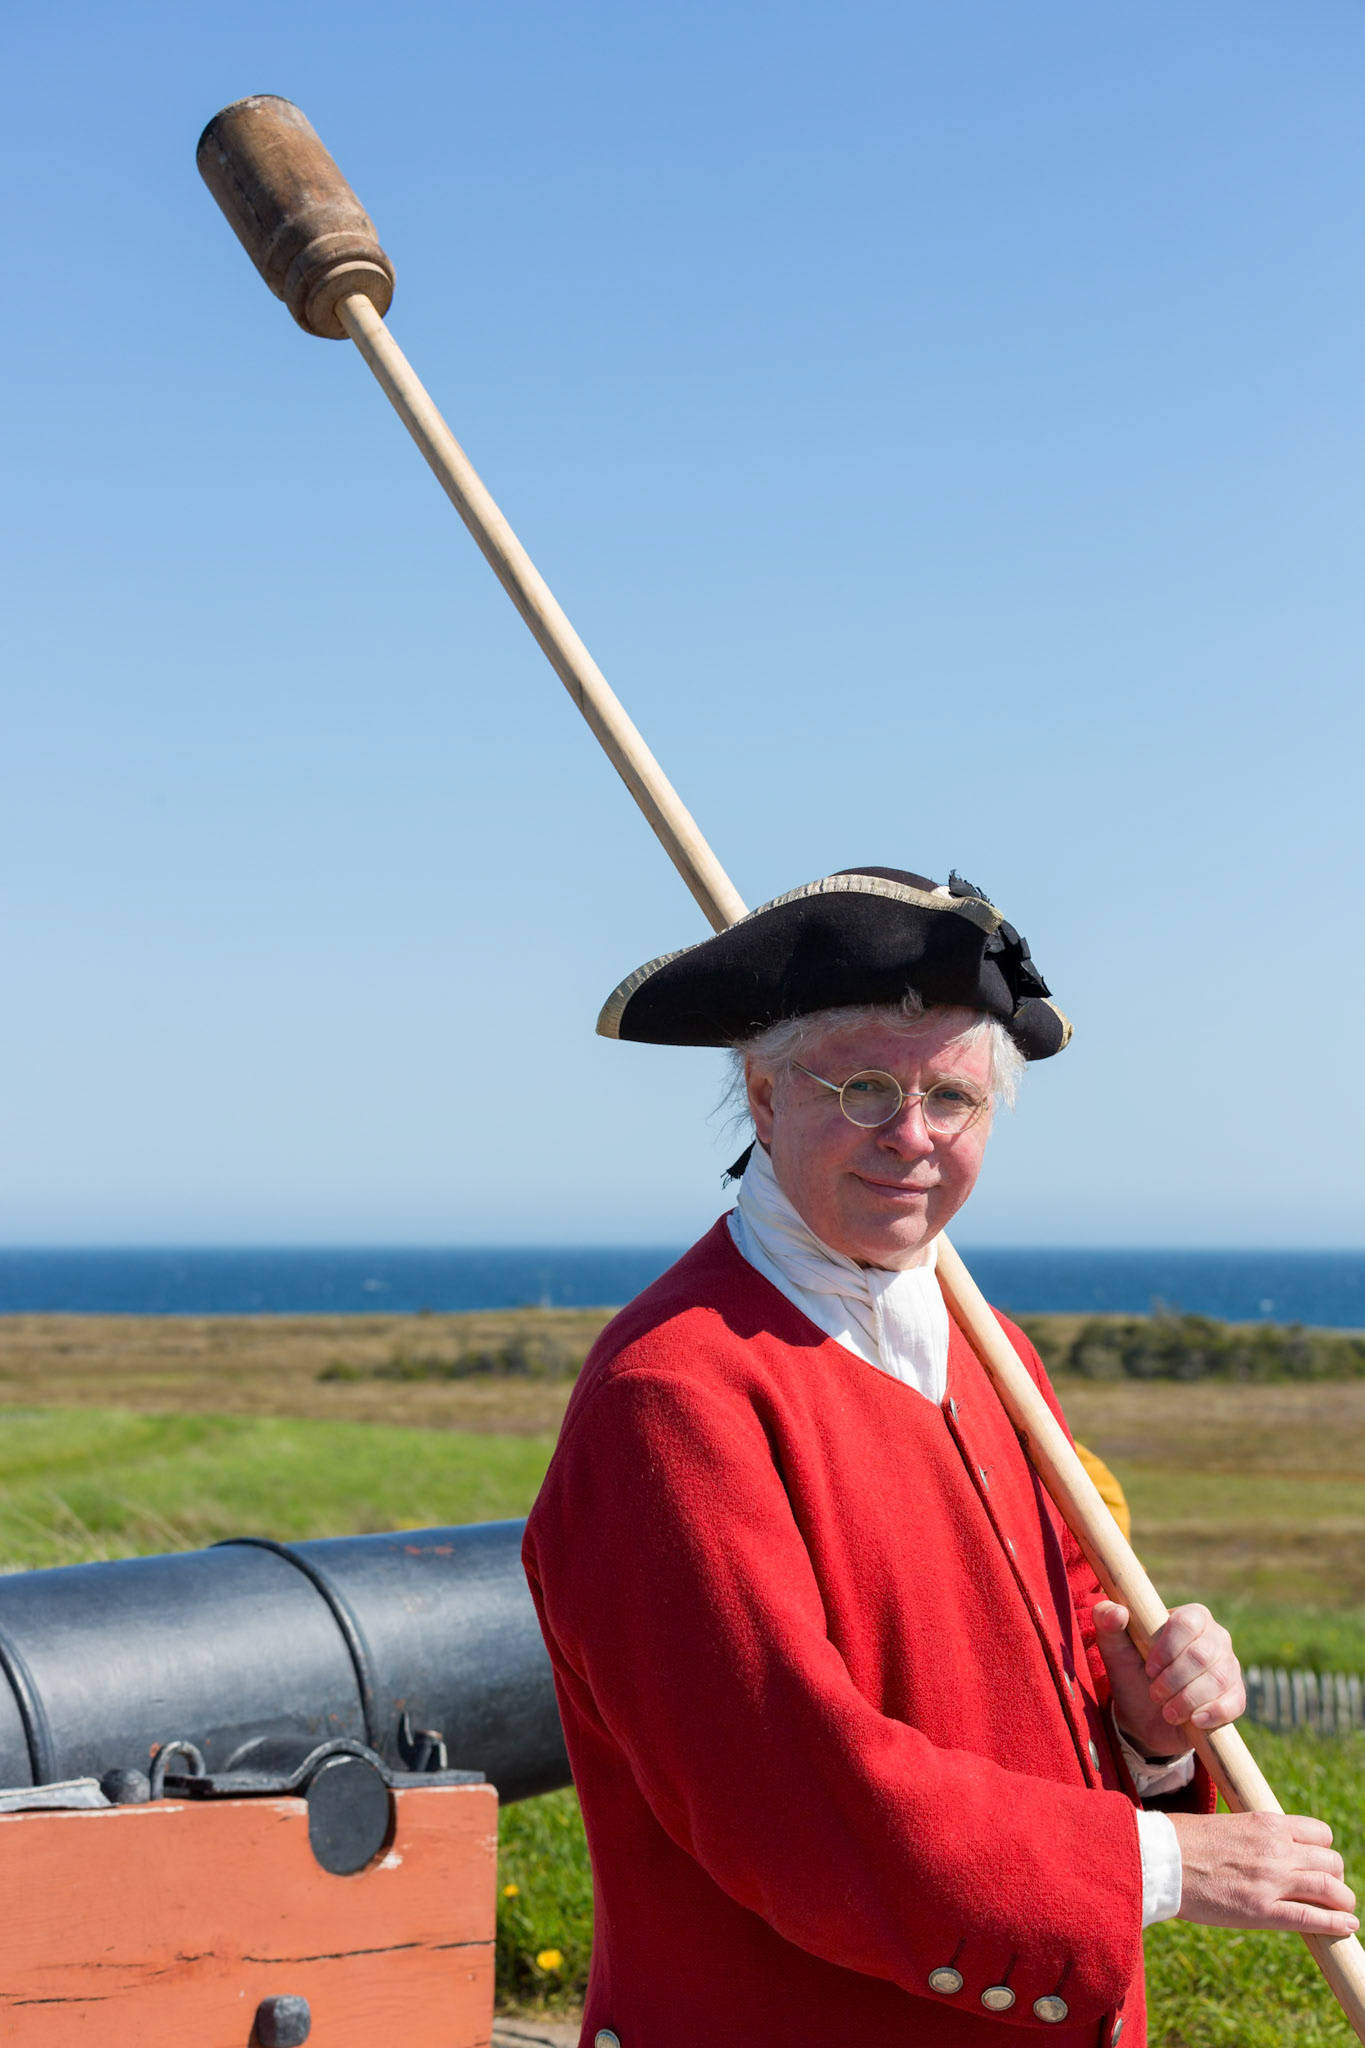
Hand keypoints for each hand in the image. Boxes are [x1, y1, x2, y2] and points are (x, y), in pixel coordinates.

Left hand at [1093, 1600, 1243, 1757]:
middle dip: (1174, 1680)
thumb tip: (1115, 1611)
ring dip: (1188, 1700)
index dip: (1168, 1648)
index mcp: (1189, 1617)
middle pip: (1202, 1655)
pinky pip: (1234, 1703)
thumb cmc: (1132, 1674)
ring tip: (1168, 1712)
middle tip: (1155, 1694)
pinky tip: (1195, 1721)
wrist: (1146, 1718)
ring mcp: (1229, 1666)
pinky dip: (1213, 1713)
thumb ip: (1107, 1622)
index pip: (1187, 1622)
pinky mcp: (1236, 1696)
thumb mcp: (1114, 1650)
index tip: (1149, 1669)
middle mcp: (1215, 1637)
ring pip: (1218, 1680)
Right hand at [1170, 1810, 1358, 1936]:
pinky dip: (1336, 1924)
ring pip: (1330, 1889)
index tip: (1317, 1862)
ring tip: (1343, 1910)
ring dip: (1342, 1901)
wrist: (1162, 1860)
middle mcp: (1276, 1849)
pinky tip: (1346, 1928)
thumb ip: (1256, 1837)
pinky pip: (1313, 1918)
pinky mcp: (1264, 1911)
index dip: (1323, 1850)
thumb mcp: (1229, 1825)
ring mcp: (1272, 1880)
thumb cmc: (1186, 1841)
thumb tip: (1270, 1851)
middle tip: (1327, 1889)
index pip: (1319, 1833)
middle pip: (1331, 1861)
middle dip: (1334, 1876)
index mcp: (1266, 1823)